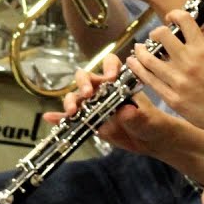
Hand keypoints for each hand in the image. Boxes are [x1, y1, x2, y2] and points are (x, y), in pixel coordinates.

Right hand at [40, 55, 173, 155]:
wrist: (151, 139)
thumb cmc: (153, 123)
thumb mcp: (148, 121)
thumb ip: (137, 116)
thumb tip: (126, 110)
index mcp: (119, 82)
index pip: (110, 64)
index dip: (108, 67)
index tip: (110, 78)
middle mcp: (104, 89)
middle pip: (87, 78)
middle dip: (84, 83)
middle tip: (87, 94)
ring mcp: (94, 105)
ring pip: (76, 97)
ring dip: (71, 101)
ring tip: (72, 111)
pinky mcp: (88, 120)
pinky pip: (71, 118)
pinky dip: (59, 117)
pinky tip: (49, 118)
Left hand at [128, 11, 203, 145]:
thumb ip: (202, 45)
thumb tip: (190, 30)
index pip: (184, 20)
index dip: (173, 14)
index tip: (170, 18)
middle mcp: (190, 62)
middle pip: (161, 35)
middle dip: (154, 33)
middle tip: (154, 37)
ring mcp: (179, 81)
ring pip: (148, 58)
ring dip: (140, 51)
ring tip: (139, 50)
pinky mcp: (172, 98)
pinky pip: (149, 80)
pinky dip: (138, 69)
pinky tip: (134, 64)